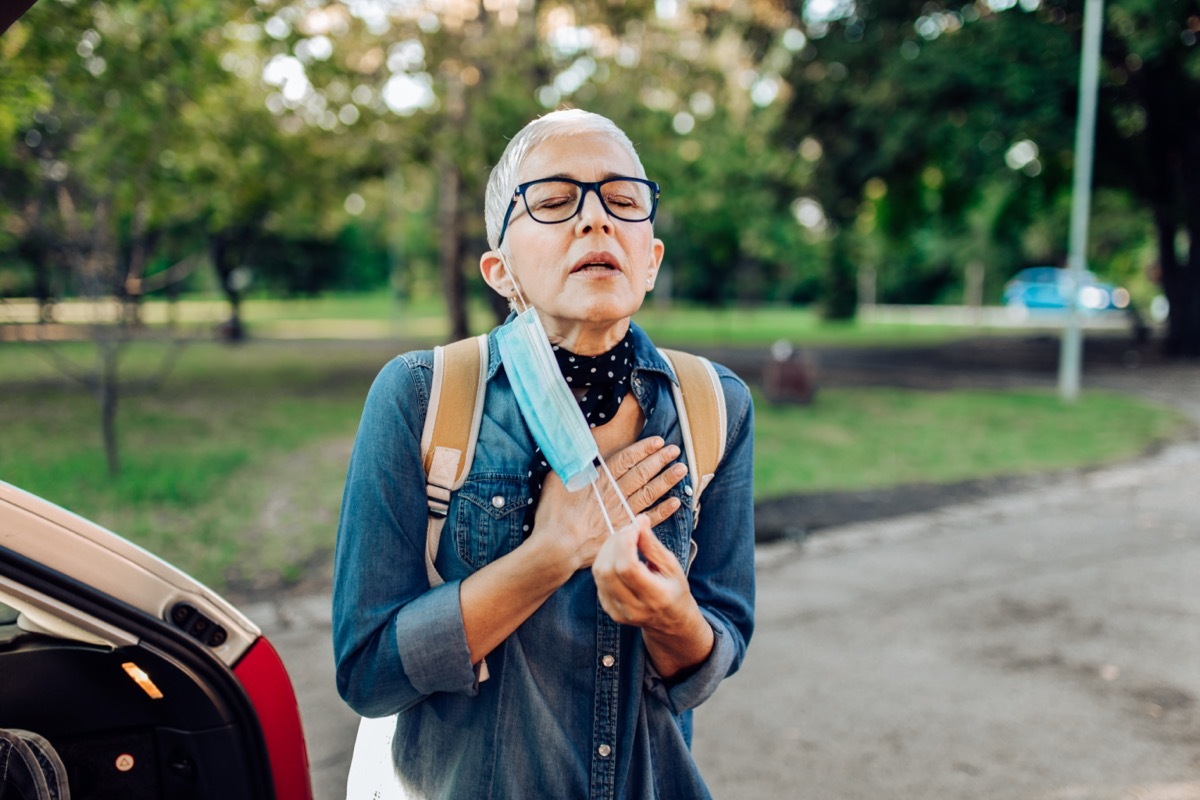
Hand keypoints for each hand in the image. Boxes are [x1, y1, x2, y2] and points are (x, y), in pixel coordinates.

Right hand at [529, 437, 685, 572]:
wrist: (557, 547)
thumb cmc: (553, 514)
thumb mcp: (556, 479)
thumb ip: (573, 464)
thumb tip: (581, 450)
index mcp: (600, 480)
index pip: (627, 459)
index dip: (644, 449)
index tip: (658, 442)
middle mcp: (615, 494)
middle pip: (642, 473)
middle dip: (660, 460)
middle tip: (675, 450)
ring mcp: (622, 513)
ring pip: (650, 493)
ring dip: (667, 480)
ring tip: (681, 470)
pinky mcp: (624, 531)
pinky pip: (649, 519)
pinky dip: (664, 511)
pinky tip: (675, 502)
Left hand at [591, 514, 689, 628]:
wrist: (670, 621)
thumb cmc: (674, 590)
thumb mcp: (671, 566)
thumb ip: (652, 545)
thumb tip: (639, 521)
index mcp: (655, 597)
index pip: (628, 568)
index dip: (625, 542)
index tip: (634, 527)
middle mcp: (634, 608)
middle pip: (608, 570)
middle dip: (614, 543)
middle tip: (627, 530)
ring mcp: (618, 611)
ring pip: (599, 573)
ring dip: (607, 550)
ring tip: (622, 541)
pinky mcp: (608, 609)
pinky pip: (598, 580)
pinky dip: (605, 561)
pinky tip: (618, 556)